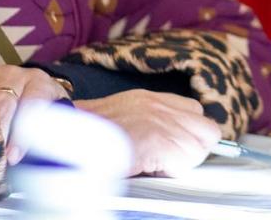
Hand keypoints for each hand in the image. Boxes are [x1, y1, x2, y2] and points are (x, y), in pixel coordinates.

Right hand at [75, 90, 219, 176]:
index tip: (172, 149)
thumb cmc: (84, 138)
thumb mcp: (120, 119)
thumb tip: (174, 143)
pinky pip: (183, 164)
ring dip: (177, 163)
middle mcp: (159, 105)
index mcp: (150, 99)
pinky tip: (145, 168)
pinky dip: (168, 172)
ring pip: (197, 151)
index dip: (189, 135)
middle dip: (191, 150)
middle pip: (208, 131)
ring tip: (148, 163)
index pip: (196, 111)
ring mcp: (158, 121)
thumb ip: (149, 122)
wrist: (62, 142)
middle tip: (163, 161)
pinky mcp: (155, 141)